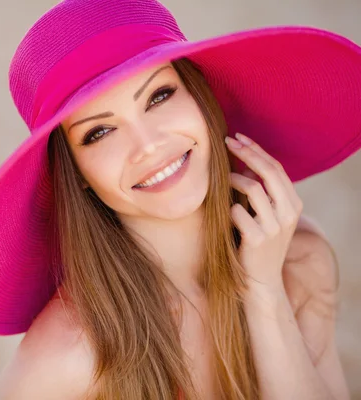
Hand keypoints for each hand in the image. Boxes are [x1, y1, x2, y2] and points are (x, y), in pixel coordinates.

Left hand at [225, 133, 303, 293]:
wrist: (260, 281)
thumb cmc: (257, 242)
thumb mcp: (267, 216)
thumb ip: (261, 192)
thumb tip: (243, 165)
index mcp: (293, 204)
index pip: (276, 168)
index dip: (257, 150)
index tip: (238, 137)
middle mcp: (288, 213)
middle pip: (268, 172)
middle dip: (247, 153)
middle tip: (227, 141)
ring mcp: (274, 227)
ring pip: (253, 189)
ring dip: (233, 179)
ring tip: (222, 179)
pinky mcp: (258, 238)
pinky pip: (237, 212)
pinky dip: (229, 208)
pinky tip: (225, 212)